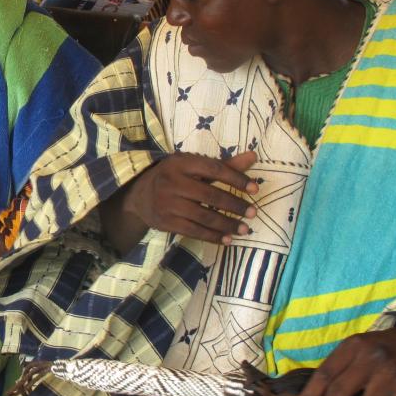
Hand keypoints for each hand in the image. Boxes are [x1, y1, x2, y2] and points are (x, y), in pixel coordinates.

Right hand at [123, 150, 258, 244]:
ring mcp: (167, 204)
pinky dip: (213, 237)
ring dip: (227, 224)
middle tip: (253, 213)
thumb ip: (224, 164)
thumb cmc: (175, 176)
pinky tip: (228, 239)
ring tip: (245, 229)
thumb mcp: (194, 165)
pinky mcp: (165, 222)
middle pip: (210, 195)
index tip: (255, 189)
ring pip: (203, 216)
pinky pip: (194, 231)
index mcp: (181, 162)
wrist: (140, 196)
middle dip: (235, 205)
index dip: (236, 179)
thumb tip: (253, 156)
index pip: (214, 169)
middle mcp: (172, 181)